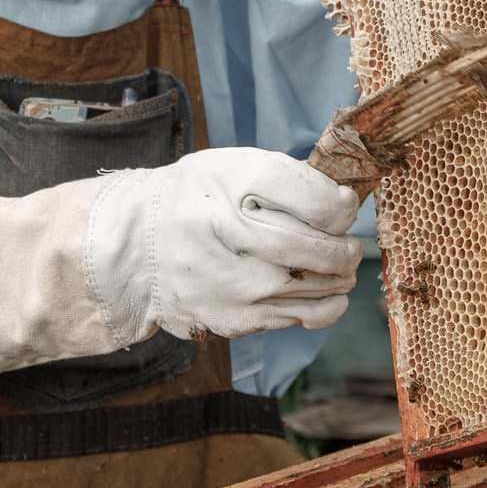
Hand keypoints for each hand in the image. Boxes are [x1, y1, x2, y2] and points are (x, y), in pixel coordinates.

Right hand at [85, 148, 362, 342]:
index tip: (345, 207)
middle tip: (351, 247)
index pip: (308, 199)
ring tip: (341, 268)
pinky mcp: (230, 319)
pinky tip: (327, 293)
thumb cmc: (196, 201)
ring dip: (338, 279)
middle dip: (343, 249)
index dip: (339, 206)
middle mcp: (222, 233)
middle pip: (312, 249)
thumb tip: (346, 206)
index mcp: (225, 184)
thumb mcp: (231, 169)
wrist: (136, 247)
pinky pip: (296, 317)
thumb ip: (286, 180)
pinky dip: (324, 306)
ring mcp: (225, 283)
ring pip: (311, 288)